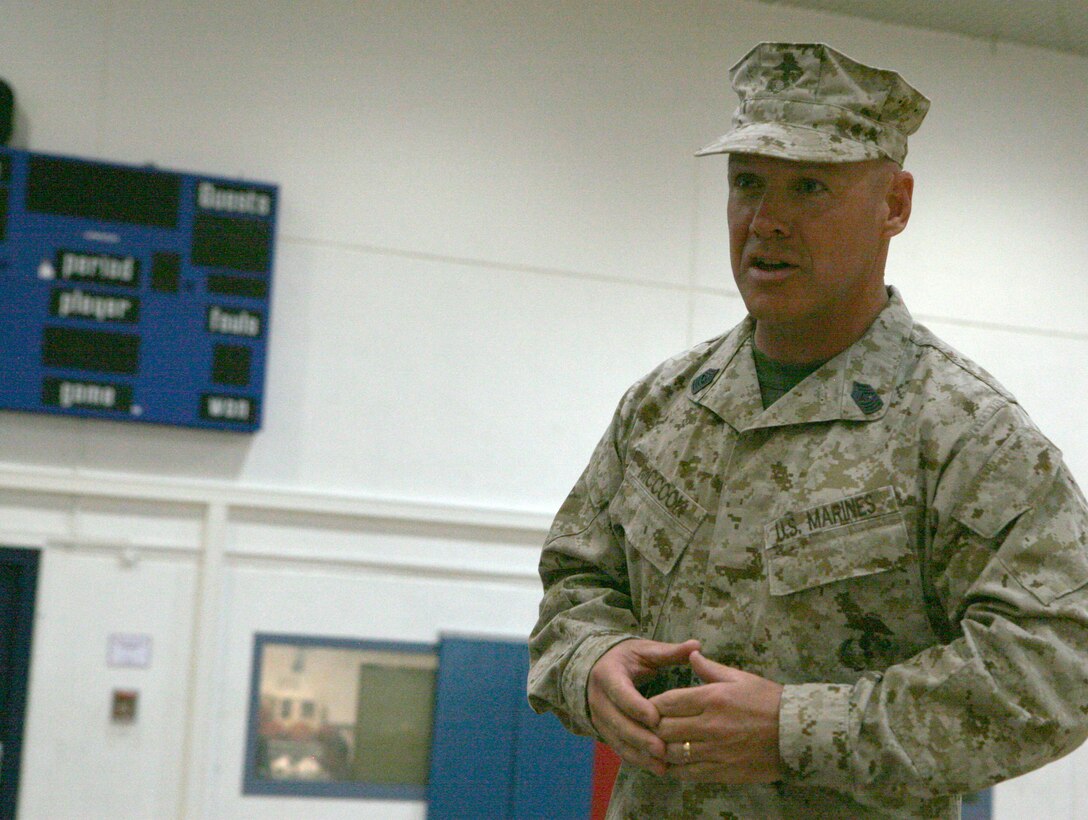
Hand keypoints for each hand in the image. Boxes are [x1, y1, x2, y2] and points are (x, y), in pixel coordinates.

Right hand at [587, 638, 701, 776]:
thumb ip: (669, 652)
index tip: (656, 718)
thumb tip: (696, 645)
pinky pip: (619, 749)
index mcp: (608, 674)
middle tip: (662, 749)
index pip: (620, 693)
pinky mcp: (604, 731)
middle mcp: (599, 698)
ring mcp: (599, 718)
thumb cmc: (627, 658)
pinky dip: (637, 760)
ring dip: (639, 754)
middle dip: (640, 738)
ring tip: (663, 765)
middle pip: (618, 722)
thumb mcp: (645, 651)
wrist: (598, 669)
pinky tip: (657, 768)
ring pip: (618, 740)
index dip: (636, 707)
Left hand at [651, 651, 783, 783]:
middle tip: (653, 727)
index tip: (652, 706)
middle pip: (664, 729)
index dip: (653, 705)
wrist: (798, 733)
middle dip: (655, 727)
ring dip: (663, 750)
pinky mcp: (723, 771)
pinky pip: (690, 773)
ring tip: (660, 746)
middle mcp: (710, 725)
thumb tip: (691, 654)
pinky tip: (674, 764)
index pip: (667, 702)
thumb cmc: (769, 700)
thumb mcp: (740, 678)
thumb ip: (710, 669)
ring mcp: (716, 751)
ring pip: (673, 753)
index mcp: (712, 698)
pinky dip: (677, 769)